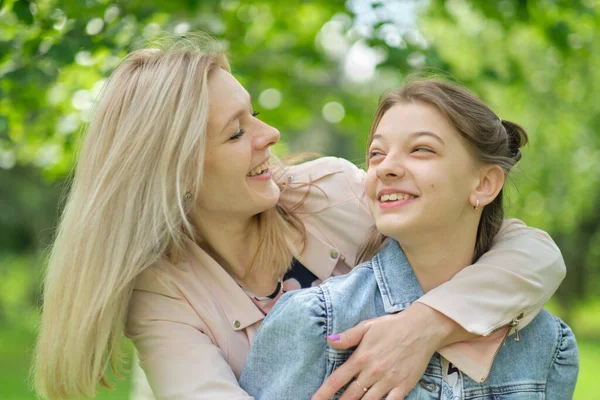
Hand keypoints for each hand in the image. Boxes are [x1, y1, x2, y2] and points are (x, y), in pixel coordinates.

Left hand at [312, 303, 470, 399]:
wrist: (421, 329)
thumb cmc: (392, 326)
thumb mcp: (367, 326)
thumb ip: (348, 336)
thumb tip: (329, 340)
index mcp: (361, 357)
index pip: (337, 379)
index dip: (324, 393)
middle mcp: (372, 372)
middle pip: (350, 395)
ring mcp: (388, 381)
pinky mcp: (403, 386)